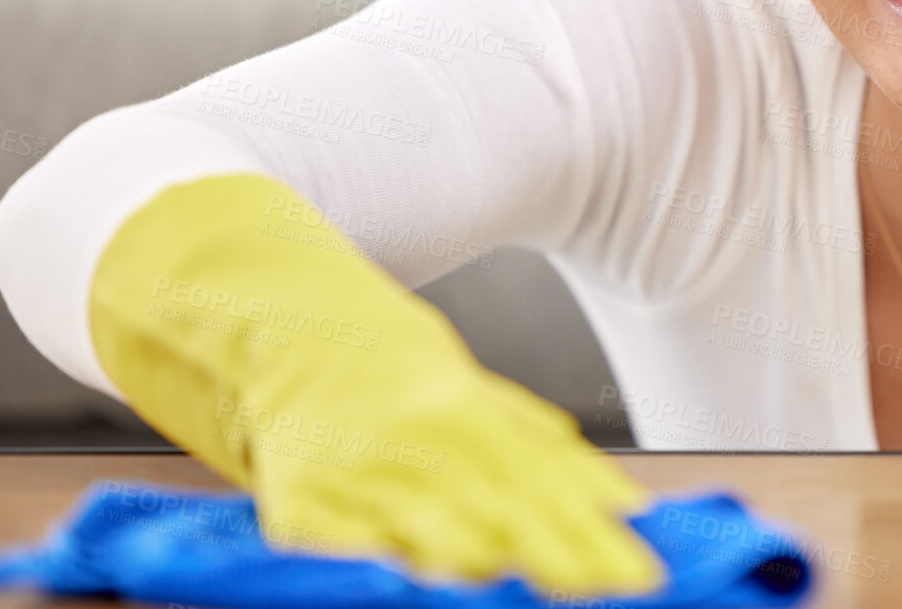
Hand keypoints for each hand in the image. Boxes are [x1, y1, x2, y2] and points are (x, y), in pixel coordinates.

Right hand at [91, 173, 666, 598]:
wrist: (263, 320)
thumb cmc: (374, 358)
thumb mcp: (466, 389)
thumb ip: (536, 446)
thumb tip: (617, 498)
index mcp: (460, 410)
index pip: (545, 486)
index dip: (592, 537)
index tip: (639, 575)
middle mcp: (416, 445)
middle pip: (505, 519)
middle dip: (560, 562)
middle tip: (612, 591)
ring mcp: (358, 479)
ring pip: (435, 544)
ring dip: (484, 572)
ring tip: (538, 599)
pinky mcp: (299, 512)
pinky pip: (352, 555)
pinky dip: (390, 574)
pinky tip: (436, 590)